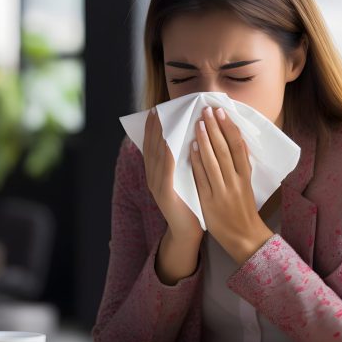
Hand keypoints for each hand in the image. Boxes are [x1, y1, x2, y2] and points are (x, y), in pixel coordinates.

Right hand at [143, 108, 203, 240]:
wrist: (188, 232)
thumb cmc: (190, 203)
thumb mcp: (183, 178)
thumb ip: (181, 162)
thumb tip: (186, 138)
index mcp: (157, 173)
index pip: (152, 146)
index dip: (152, 129)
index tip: (156, 111)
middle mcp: (153, 178)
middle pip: (151, 147)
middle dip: (154, 128)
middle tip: (157, 110)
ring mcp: (157, 186)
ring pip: (156, 156)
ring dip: (160, 137)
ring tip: (162, 120)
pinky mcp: (165, 195)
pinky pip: (165, 171)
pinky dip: (166, 156)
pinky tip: (169, 143)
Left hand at [190, 106, 273, 263]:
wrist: (245, 237)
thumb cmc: (244, 208)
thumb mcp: (247, 184)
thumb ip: (242, 164)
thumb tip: (238, 140)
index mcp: (246, 176)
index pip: (238, 146)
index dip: (229, 128)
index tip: (221, 112)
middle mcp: (236, 182)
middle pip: (225, 150)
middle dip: (215, 128)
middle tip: (206, 110)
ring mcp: (223, 191)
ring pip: (213, 161)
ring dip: (205, 141)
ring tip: (197, 123)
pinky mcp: (210, 201)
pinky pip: (202, 178)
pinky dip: (197, 162)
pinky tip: (190, 148)